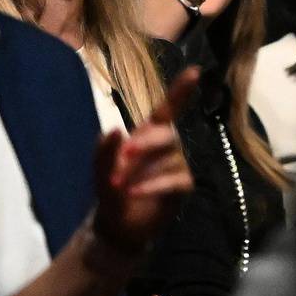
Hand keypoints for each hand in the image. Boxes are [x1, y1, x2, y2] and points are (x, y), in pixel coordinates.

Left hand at [92, 71, 197, 254]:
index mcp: (149, 133)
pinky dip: (152, 186)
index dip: (181, 91)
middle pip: (166, 134)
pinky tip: (134, 192)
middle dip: (144, 144)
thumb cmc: (110, 188)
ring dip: (139, 172)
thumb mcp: (100, 167)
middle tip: (123, 156)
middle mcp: (168, 146)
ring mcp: (178, 166)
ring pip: (167, 160)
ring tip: (118, 185)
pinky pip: (174, 181)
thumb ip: (104, 149)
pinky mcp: (182, 187)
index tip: (196, 71)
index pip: (168, 109)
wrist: (117, 223)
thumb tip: (116, 129)